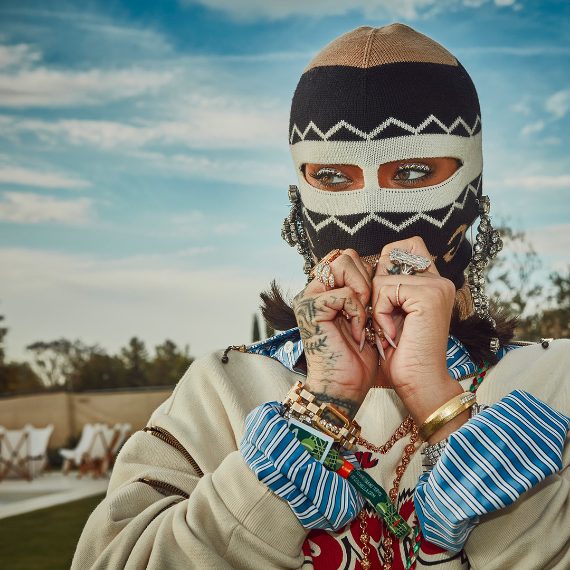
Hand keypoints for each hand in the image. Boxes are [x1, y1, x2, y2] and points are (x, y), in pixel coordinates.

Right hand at [292, 250, 376, 414]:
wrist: (345, 386)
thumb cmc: (357, 357)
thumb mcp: (365, 316)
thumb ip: (364, 290)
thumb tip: (381, 266)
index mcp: (324, 290)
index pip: (349, 259)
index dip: (368, 275)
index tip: (374, 304)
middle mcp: (313, 290)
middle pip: (346, 256)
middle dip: (366, 279)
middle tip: (369, 309)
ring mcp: (309, 298)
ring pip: (343, 266)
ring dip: (362, 291)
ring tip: (363, 317)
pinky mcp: (310, 309)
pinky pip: (345, 294)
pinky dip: (357, 313)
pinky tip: (357, 333)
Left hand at [371, 237, 464, 427]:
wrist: (418, 382)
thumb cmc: (402, 354)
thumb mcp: (392, 313)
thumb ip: (388, 287)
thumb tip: (367, 263)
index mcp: (434, 283)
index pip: (405, 248)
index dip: (385, 264)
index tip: (380, 297)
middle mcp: (439, 280)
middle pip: (392, 254)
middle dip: (377, 284)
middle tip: (383, 315)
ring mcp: (436, 286)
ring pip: (383, 276)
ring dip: (377, 306)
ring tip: (389, 330)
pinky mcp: (428, 295)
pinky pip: (384, 289)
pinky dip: (380, 314)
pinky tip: (392, 334)